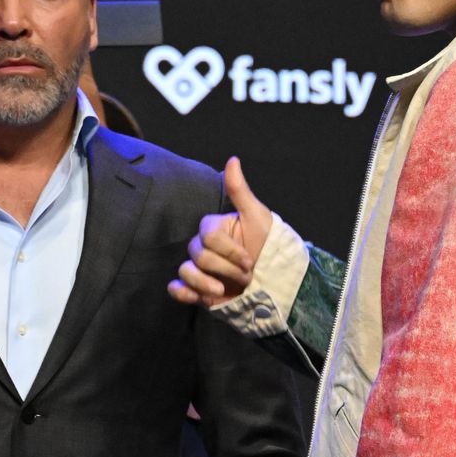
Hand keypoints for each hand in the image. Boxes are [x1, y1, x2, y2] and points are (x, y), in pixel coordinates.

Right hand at [170, 157, 272, 306]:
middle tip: (248, 275)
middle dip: (225, 268)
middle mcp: (205, 248)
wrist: (278, 283)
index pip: (208, 235)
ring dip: (206, 282)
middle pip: (198, 254)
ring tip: (226, 289)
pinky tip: (197, 296)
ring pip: (186, 271)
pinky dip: (182, 292)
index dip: (229, 249)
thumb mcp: (257, 217)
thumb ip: (240, 190)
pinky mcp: (198, 289)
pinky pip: (177, 288)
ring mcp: (201, 269)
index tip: (251, 259)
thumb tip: (233, 159)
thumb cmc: (270, 246)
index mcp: (216, 229)